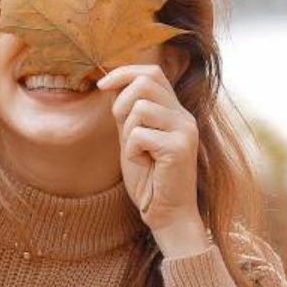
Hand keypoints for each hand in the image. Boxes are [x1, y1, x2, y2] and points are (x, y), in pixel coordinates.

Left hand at [98, 64, 209, 258]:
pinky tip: (144, 164)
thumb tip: (112, 83)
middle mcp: (184, 116)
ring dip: (128, 132)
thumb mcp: (133, 139)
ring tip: (138, 152)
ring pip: (140, 108)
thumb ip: (128, 113)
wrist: (167, 214)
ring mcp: (185, 130)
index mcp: (175, 111)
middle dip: (121, 103)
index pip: (152, 73)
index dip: (124, 72)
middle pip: (146, 82)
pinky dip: (132, 151)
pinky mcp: (180, 147)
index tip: (101, 85)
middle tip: (122, 130)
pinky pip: (139, 135)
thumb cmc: (149, 180)